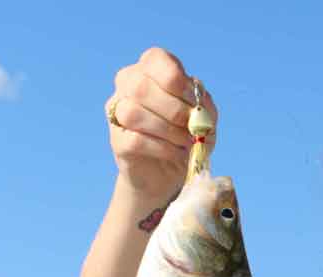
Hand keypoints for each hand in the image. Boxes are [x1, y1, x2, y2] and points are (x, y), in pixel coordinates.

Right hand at [105, 47, 217, 199]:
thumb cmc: (186, 137)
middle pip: (141, 87)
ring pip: (133, 113)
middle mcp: (128, 85)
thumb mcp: (205, 119)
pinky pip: (135, 140)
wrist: (169, 172)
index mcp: (151, 70)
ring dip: (168, 130)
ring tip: (186, 141)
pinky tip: (177, 153)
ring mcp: (118, 112)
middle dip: (174, 110)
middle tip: (192, 128)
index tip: (194, 102)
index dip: (177, 80)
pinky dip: (163, 148)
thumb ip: (205, 107)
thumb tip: (198, 106)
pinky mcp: (117, 141)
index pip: (155, 59)